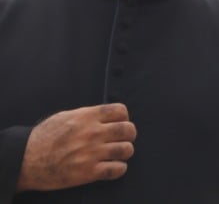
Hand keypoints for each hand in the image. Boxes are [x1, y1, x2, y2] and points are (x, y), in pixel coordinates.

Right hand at [16, 104, 135, 191]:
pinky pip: (118, 169)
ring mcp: (91, 153)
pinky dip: (119, 168)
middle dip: (128, 134)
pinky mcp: (88, 172)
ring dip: (125, 152)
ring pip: (126, 149)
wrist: (25, 160)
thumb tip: (105, 115)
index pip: (121, 111)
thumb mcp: (65, 117)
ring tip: (117, 153)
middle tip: (122, 139)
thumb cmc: (44, 137)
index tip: (119, 123)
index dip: (123, 117)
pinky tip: (112, 167)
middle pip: (128, 130)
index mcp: (87, 117)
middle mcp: (92, 133)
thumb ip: (87, 115)